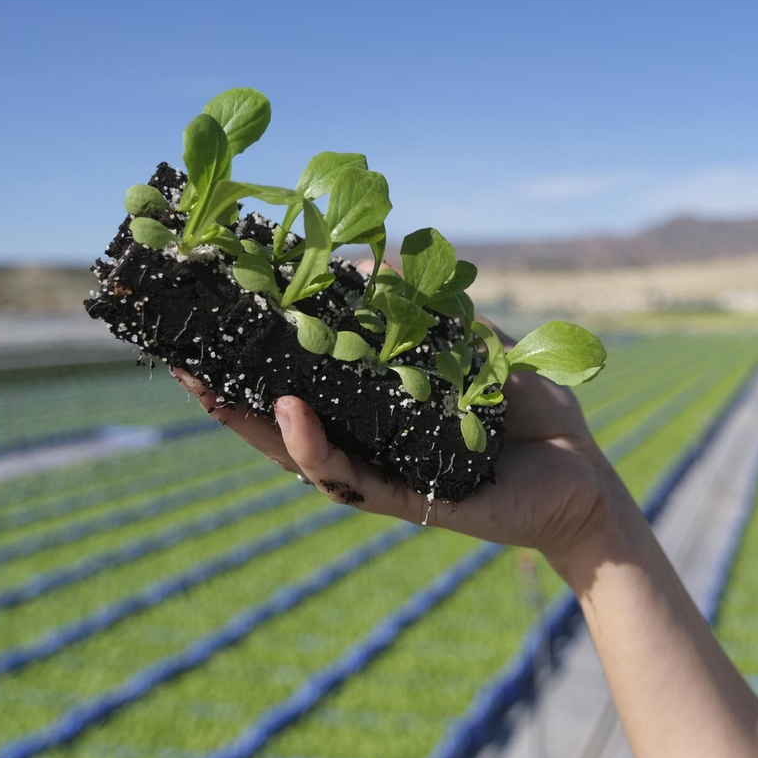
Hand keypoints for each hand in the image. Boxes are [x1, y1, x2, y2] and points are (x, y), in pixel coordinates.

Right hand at [170, 267, 629, 564]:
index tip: (205, 327)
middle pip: (279, 426)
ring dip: (253, 427)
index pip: (297, 386)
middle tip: (177, 363)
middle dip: (225, 399)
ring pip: (302, 458)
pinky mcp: (409, 501)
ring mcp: (384, 477)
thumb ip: (418, 303)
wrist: (580, 469)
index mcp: (373, 410)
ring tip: (210, 392)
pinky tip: (287, 416)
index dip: (250, 362)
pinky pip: (353, 479)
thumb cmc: (525, 404)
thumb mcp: (469, 339)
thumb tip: (363, 257)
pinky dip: (317, 449)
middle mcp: (368, 445)